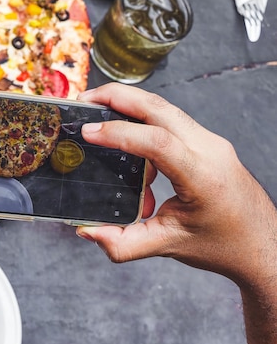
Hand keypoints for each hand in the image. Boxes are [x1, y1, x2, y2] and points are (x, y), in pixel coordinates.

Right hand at [76, 83, 276, 288]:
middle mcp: (210, 150)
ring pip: (164, 109)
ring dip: (129, 106)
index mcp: (203, 176)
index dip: (119, 133)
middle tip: (85, 99)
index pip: (157, 142)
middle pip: (159, 107)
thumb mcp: (168, 247)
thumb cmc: (223, 245)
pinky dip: (143, 124)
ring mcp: (210, 142)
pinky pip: (170, 122)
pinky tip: (127, 145)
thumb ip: (122, 244)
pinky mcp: (206, 143)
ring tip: (99, 121)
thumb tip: (87, 231)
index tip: (89, 132)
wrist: (261, 243)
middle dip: (118, 96)